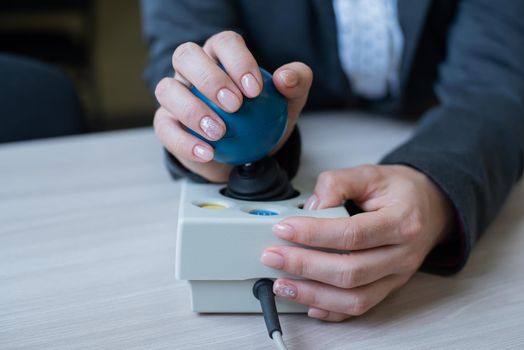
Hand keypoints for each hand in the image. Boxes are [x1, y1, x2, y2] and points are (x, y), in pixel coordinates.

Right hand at [153, 31, 312, 181]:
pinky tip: (207, 153)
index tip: (255, 90)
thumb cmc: (263, 119)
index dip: (237, 61)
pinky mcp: (166, 124)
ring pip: (167, 89)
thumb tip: (285, 78)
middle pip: (186, 56)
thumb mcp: (288, 103)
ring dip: (191, 109)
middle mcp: (192, 69)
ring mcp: (175, 95)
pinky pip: (165, 129)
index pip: (224, 43)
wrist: (245, 153)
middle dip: (210, 78)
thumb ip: (295, 83)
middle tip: (234, 105)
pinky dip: (184, 142)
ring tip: (219, 132)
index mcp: (220, 55)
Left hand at [261, 165, 455, 321]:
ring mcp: (397, 276)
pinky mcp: (388, 287)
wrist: (430, 206)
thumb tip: (310, 208)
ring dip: (313, 294)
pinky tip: (307, 302)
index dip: (313, 234)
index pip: (353, 234)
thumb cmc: (400, 191)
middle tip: (273, 257)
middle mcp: (402, 254)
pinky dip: (332, 310)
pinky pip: (361, 308)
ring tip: (281, 285)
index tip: (284, 229)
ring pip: (355, 298)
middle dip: (305, 266)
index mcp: (402, 221)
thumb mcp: (370, 173)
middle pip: (351, 271)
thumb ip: (337, 183)